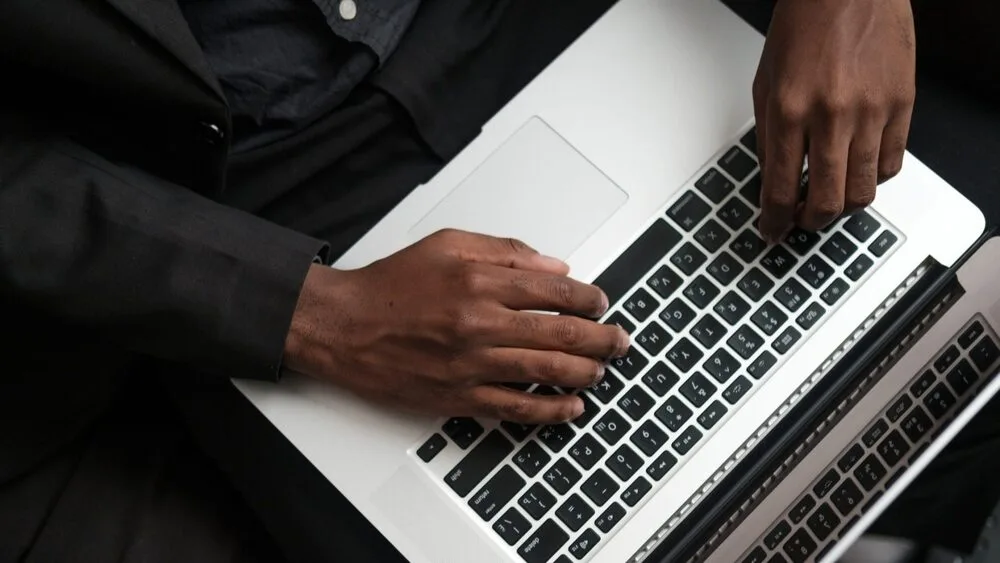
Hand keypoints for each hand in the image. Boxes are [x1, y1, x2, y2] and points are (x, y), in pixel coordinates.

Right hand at [283, 229, 628, 423]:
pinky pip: (516, 408)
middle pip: (562, 334)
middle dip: (602, 338)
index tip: (601, 303)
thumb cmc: (391, 286)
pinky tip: (570, 407)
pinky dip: (550, 410)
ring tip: (601, 370)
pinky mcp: (459, 397)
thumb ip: (505, 252)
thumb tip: (554, 266)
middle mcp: (480, 324)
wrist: (344, 327)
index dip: (589, 298)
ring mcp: (471, 365)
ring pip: (547, 372)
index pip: (556, 291)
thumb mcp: (447, 245)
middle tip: (620, 341)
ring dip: (585, 372)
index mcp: (480, 282)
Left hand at [753, 0, 915, 240]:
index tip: (772, 232)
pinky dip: (874, 178)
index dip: (775, 220)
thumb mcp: (766, 81)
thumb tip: (771, 181)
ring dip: (843, 206)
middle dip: (810, 222)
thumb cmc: (804, 25)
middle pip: (825, 201)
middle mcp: (830, 115)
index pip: (779, 188)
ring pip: (862, 191)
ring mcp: (870, 112)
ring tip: (831, 199)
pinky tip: (859, 169)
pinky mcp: (902, 105)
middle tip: (803, 221)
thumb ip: (768, 135)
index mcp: (787, 109)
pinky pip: (891, 164)